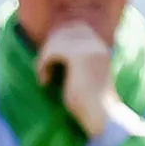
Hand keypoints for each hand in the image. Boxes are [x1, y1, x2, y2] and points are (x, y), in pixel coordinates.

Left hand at [38, 20, 118, 138]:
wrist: (102, 117)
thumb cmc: (90, 103)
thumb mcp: (82, 77)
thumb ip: (73, 63)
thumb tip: (54, 55)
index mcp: (100, 49)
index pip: (76, 29)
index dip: (58, 40)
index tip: (49, 61)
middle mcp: (96, 44)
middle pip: (64, 31)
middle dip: (48, 48)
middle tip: (43, 69)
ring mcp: (89, 49)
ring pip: (55, 41)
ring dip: (43, 59)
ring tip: (43, 77)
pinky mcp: (78, 56)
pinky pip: (51, 51)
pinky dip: (42, 65)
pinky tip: (44, 81)